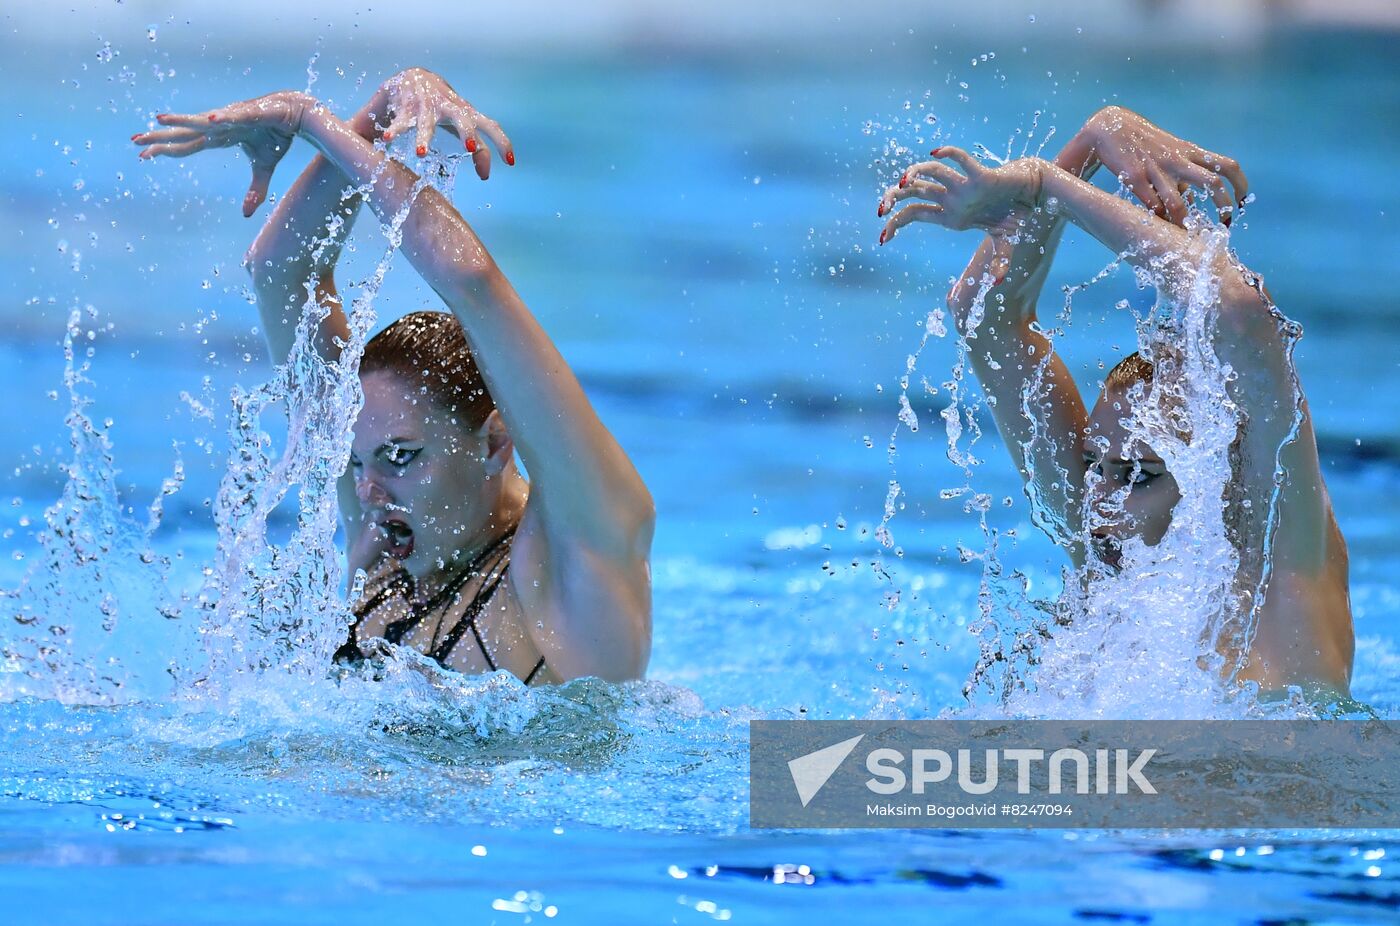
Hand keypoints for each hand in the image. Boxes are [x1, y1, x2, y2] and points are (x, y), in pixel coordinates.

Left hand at [133, 90, 315, 216]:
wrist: (297, 113)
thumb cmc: (276, 136)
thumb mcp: (264, 167)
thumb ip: (255, 189)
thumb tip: (246, 215)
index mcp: (218, 137)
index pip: (187, 145)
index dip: (166, 150)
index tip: (143, 156)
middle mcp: (219, 126)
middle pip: (185, 133)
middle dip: (161, 136)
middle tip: (134, 141)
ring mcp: (232, 117)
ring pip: (203, 121)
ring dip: (182, 121)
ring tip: (160, 119)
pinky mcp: (251, 113)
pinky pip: (234, 116)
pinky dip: (222, 118)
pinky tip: (208, 120)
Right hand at [374, 67, 514, 180]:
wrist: (413, 76)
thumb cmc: (445, 107)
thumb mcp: (462, 124)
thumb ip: (478, 148)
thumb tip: (486, 176)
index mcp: (467, 112)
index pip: (490, 126)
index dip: (501, 142)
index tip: (510, 162)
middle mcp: (449, 107)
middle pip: (462, 119)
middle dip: (467, 133)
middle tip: (469, 149)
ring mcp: (427, 106)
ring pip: (426, 123)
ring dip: (424, 137)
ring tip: (421, 153)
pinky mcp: (405, 106)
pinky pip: (400, 121)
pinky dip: (394, 130)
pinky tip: (387, 139)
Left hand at [879, 147, 1041, 247]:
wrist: (1030, 192)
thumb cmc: (1013, 213)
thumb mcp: (1004, 241)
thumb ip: (1000, 261)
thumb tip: (997, 283)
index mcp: (949, 215)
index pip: (913, 214)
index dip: (896, 223)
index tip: (883, 239)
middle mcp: (951, 198)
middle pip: (913, 193)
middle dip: (893, 198)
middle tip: (882, 209)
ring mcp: (964, 186)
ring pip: (931, 174)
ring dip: (915, 174)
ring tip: (903, 182)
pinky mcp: (981, 175)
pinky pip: (961, 160)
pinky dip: (949, 154)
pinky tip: (935, 153)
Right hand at [1084, 105, 1247, 224]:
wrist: (1111, 126)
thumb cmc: (1145, 143)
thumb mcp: (1171, 153)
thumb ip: (1183, 176)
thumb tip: (1193, 202)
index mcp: (1190, 152)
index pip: (1227, 166)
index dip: (1241, 185)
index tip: (1241, 202)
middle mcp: (1178, 160)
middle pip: (1213, 183)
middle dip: (1224, 206)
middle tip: (1225, 223)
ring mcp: (1157, 170)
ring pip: (1177, 203)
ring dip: (1185, 223)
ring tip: (1187, 235)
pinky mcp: (1135, 178)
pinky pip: (1150, 206)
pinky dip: (1157, 220)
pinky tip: (1159, 226)